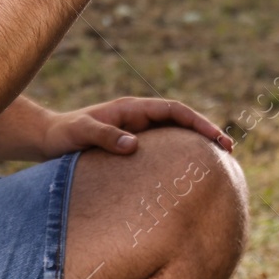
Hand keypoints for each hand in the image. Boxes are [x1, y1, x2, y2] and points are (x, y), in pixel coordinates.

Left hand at [41, 96, 234, 156]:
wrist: (49, 138)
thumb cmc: (64, 134)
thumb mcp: (81, 133)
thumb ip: (106, 136)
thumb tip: (135, 145)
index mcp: (132, 108)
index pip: (174, 110)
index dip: (198, 122)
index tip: (216, 137)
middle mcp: (139, 116)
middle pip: (181, 120)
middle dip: (206, 132)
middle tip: (230, 150)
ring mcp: (137, 129)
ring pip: (175, 133)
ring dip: (196, 143)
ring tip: (219, 160)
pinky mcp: (133, 143)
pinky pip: (163, 146)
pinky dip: (180, 152)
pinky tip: (188, 169)